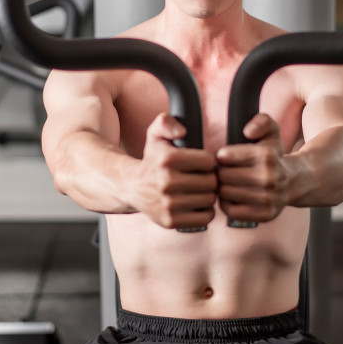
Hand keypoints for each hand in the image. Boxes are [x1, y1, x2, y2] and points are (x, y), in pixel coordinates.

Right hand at [133, 114, 216, 229]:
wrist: (131, 187)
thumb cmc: (151, 160)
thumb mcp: (155, 135)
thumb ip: (166, 122)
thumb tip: (183, 131)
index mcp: (167, 159)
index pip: (208, 161)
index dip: (209, 162)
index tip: (202, 164)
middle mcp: (166, 182)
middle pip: (211, 182)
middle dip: (210, 179)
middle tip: (203, 179)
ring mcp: (168, 204)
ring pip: (209, 199)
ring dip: (209, 195)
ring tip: (200, 191)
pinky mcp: (170, 221)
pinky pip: (205, 217)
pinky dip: (205, 212)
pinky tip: (197, 204)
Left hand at [216, 114, 294, 223]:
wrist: (296, 182)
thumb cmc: (275, 156)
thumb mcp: (272, 132)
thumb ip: (262, 121)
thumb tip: (248, 131)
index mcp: (266, 156)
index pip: (224, 157)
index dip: (221, 157)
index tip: (224, 157)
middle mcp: (268, 178)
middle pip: (222, 176)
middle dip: (220, 172)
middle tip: (224, 171)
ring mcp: (267, 199)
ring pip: (224, 193)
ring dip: (222, 188)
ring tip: (228, 183)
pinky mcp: (264, 215)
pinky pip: (230, 210)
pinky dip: (226, 203)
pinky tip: (233, 196)